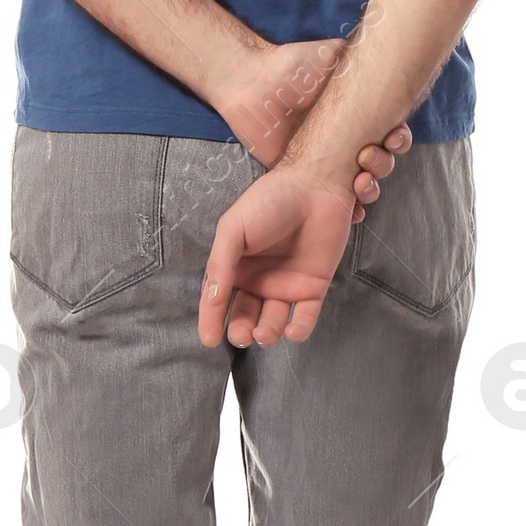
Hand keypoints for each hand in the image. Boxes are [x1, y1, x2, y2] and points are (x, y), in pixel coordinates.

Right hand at [198, 163, 358, 349]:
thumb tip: (212, 300)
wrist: (315, 185)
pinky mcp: (313, 287)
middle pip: (244, 315)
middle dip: (241, 329)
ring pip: (273, 320)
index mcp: (235, 265)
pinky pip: (305, 316)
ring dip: (267, 331)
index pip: (218, 300)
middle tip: (242, 334)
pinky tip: (292, 331)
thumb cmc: (270, 200)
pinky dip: (299, 329)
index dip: (211, 320)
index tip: (210, 340)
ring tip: (264, 332)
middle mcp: (258, 279)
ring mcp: (286, 284)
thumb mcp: (234, 228)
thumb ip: (221, 264)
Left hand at [212, 35, 410, 217]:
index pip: (389, 131)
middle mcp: (344, 139)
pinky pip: (327, 198)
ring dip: (369, 188)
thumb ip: (359, 56)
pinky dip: (347, 208)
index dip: (398, 138)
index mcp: (356, 115)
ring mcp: (324, 160)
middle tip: (368, 156)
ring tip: (360, 184)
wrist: (251, 81)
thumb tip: (388, 54)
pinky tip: (354, 211)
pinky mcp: (300, 175)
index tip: (394, 136)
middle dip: (383, 164)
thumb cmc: (291, 65)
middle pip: (379, 161)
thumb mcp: (332, 55)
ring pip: (360, 183)